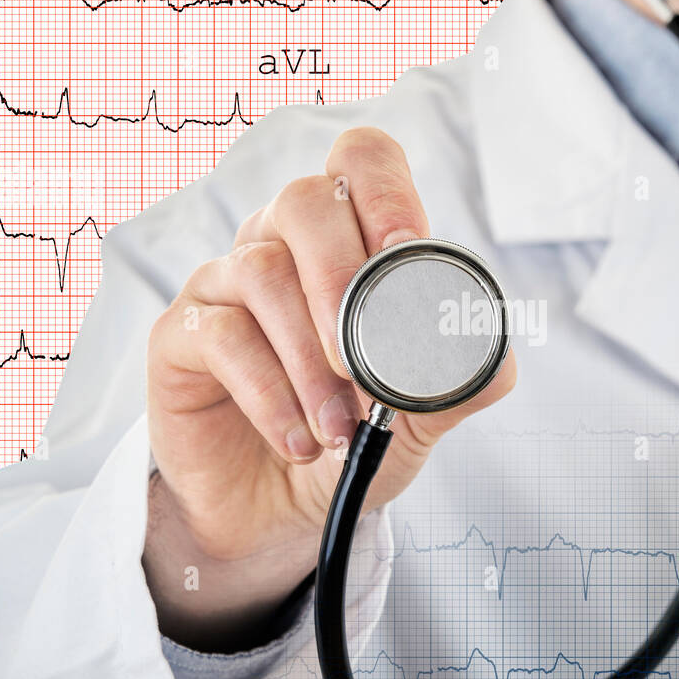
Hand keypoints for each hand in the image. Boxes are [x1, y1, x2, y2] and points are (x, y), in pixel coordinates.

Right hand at [142, 128, 515, 650]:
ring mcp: (226, 284)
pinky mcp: (182, 334)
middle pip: (303, 200)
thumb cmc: (348, 442)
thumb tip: (496, 359)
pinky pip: (221, 336)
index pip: (361, 163)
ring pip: (261, 271)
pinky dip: (270, 395)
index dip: (385, 191)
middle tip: (363, 362)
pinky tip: (299, 440)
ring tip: (339, 430)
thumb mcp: (417, 419)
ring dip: (309, 362)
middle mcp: (282, 245)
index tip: (405, 251)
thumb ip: (456, 383)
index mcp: (349, 242)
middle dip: (341, 277)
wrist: (278, 515)